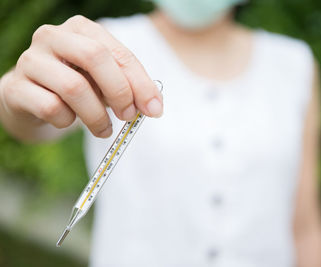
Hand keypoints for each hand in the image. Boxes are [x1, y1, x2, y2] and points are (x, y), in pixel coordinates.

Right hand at [0, 15, 162, 137]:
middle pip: (94, 57)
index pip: (118, 53)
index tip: (154, 109)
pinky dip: (67, 121)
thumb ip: (129, 88)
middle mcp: (53, 37)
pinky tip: (68, 120)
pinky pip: (51, 108)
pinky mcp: (15, 87)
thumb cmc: (77, 86)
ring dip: (96, 116)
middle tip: (128, 116)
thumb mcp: (105, 82)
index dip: (140, 83)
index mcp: (81, 29)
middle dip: (119, 91)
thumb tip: (154, 107)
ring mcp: (30, 60)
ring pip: (73, 87)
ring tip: (104, 129)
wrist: (32, 100)